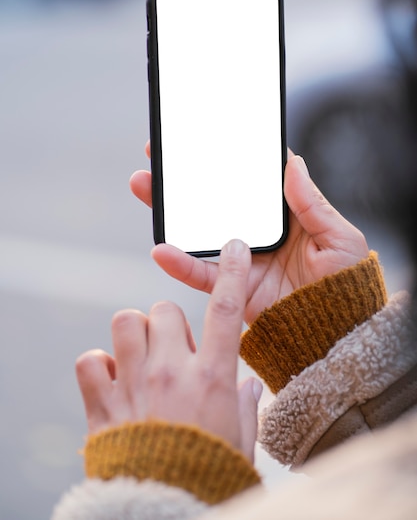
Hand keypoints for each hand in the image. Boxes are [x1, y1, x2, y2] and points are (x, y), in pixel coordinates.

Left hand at [76, 239, 261, 461]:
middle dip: (167, 322)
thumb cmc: (206, 474)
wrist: (162, 509)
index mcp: (212, 377)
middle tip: (171, 351)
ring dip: (133, 334)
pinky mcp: (102, 403)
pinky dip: (98, 365)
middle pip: (164, 308)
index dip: (231, 272)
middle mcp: (172, 371)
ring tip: (140, 358)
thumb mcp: (241, 441)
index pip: (225, 309)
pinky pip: (90, 359)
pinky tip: (111, 381)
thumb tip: (251, 384)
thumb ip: (246, 406)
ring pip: (124, 322)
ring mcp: (134, 383)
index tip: (233, 247)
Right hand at [130, 142, 368, 324]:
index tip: (205, 137)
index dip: (227, 158)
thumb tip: (293, 161)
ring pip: (198, 230)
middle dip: (185, 178)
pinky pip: (201, 273)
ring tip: (143, 184)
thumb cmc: (347, 285)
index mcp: (285, 215)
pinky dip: (179, 263)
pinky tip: (160, 249)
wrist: (338, 335)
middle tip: (158, 153)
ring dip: (169, 209)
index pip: (250, 181)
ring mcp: (241, 259)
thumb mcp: (338, 237)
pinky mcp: (231, 286)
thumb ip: (312, 202)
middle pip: (215, 199)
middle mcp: (257, 233)